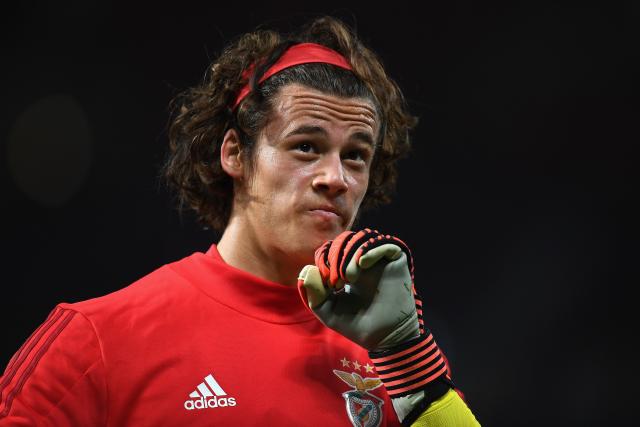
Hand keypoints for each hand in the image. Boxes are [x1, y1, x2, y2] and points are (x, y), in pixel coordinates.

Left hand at [297, 228, 421, 350]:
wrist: (383, 339)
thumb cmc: (356, 325)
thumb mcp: (328, 311)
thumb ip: (314, 294)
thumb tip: (307, 270)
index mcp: (346, 268)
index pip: (331, 247)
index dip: (324, 258)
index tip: (327, 283)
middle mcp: (363, 261)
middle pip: (346, 239)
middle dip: (336, 255)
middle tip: (337, 281)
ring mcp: (380, 261)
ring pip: (364, 238)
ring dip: (351, 252)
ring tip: (349, 276)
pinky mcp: (397, 263)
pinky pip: (387, 244)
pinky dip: (371, 250)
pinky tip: (362, 264)